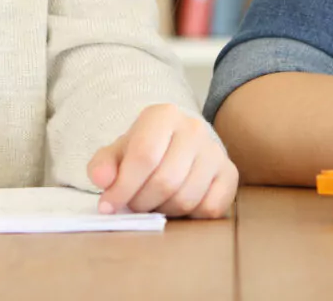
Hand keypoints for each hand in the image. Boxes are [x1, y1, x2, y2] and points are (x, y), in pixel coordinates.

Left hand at [87, 103, 237, 218]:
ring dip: (164, 211)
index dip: (123, 187)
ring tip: (154, 203)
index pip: (144, 155)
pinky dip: (190, 216)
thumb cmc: (144, 150)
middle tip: (133, 204)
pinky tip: (178, 204)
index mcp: (163, 115)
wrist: (177, 145)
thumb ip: (103, 164)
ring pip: (186, 198)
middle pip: (165, 181)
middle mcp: (194, 128)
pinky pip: (210, 208)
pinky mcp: (230, 174)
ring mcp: (216, 151)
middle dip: (142, 202)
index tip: (108, 206)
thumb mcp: (118, 152)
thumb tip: (102, 180)